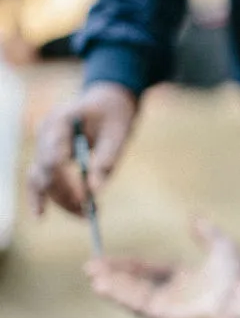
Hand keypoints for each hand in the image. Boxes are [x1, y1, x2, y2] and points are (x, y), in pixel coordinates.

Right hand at [28, 82, 137, 215]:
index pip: (53, 154)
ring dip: (61, 200)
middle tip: (89, 214)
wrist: (108, 100)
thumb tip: (95, 191)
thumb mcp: (120, 132)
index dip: (65, 179)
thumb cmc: (115, 113)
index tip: (83, 198)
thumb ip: (107, 158)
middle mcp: (45, 133)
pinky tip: (48, 215)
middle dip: (65, 195)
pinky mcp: (47, 154)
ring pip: (41, 179)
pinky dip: (48, 197)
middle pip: (45, 172)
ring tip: (86, 217)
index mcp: (60, 120)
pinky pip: (42, 179)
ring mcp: (43, 144)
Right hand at [86, 219, 239, 317]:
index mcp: (182, 280)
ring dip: (112, 286)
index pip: (147, 271)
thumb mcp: (222, 246)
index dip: (127, 264)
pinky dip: (120, 295)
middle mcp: (172, 295)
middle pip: (135, 284)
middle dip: (113, 275)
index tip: (106, 256)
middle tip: (90, 266)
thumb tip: (194, 215)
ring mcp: (167, 308)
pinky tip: (104, 286)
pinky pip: (137, 305)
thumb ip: (207, 232)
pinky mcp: (164, 317)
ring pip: (132, 295)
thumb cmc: (238, 276)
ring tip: (93, 276)